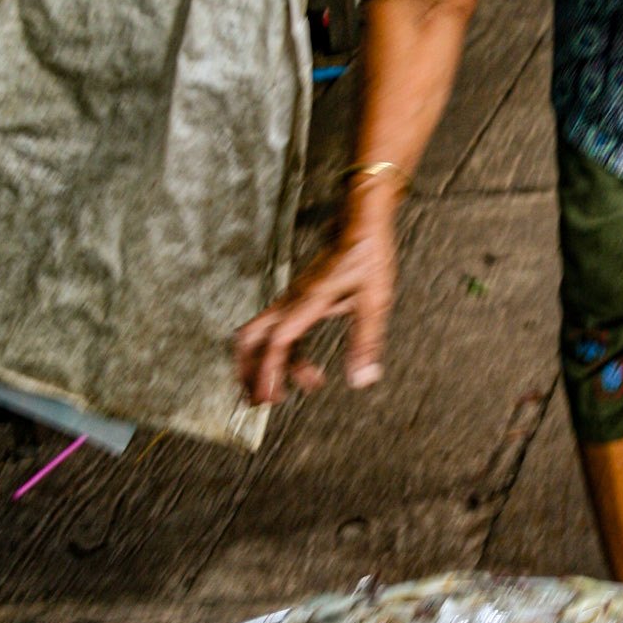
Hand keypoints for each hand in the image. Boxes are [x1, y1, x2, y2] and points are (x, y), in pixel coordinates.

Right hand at [234, 201, 398, 405]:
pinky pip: (279, 331)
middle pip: (249, 338)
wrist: (360, 222)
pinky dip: (284, 355)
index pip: (277, 341)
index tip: (269, 397)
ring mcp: (292, 300)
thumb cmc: (367, 254)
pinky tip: (306, 371)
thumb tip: (362, 379)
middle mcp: (292, 301)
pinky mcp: (297, 300)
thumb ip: (366, 341)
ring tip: (283, 394)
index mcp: (308, 301)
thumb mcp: (374, 300)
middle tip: (259, 401)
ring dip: (265, 366)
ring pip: (260, 336)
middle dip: (247, 371)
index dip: (268, 371)